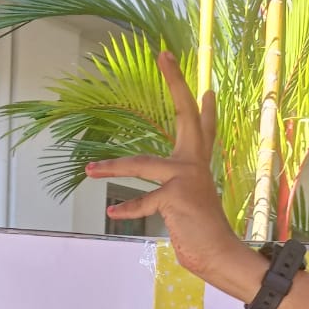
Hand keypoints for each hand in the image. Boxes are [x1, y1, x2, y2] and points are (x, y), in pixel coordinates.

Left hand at [85, 50, 245, 285]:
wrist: (219, 254)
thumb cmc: (200, 232)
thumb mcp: (189, 200)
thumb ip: (178, 185)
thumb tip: (166, 189)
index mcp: (197, 162)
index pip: (199, 123)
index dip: (196, 99)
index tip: (191, 73)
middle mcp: (194, 163)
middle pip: (186, 114)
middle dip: (176, 83)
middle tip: (165, 54)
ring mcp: (185, 177)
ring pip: (142, 164)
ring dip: (112, 167)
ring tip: (89, 170)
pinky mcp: (176, 195)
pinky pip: (143, 200)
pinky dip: (127, 209)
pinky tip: (112, 211)